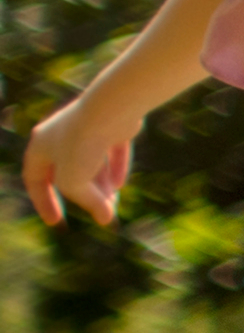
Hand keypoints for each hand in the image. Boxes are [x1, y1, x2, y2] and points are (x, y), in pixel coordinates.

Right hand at [23, 88, 139, 227]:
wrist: (109, 110)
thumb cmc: (82, 145)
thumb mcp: (73, 182)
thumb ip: (86, 201)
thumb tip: (106, 218)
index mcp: (40, 144)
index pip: (34, 178)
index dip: (43, 201)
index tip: (55, 222)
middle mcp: (61, 133)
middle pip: (69, 172)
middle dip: (85, 195)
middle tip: (101, 213)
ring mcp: (88, 126)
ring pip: (92, 161)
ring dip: (102, 185)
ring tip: (114, 203)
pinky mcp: (113, 123)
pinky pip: (111, 149)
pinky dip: (115, 166)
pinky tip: (120, 184)